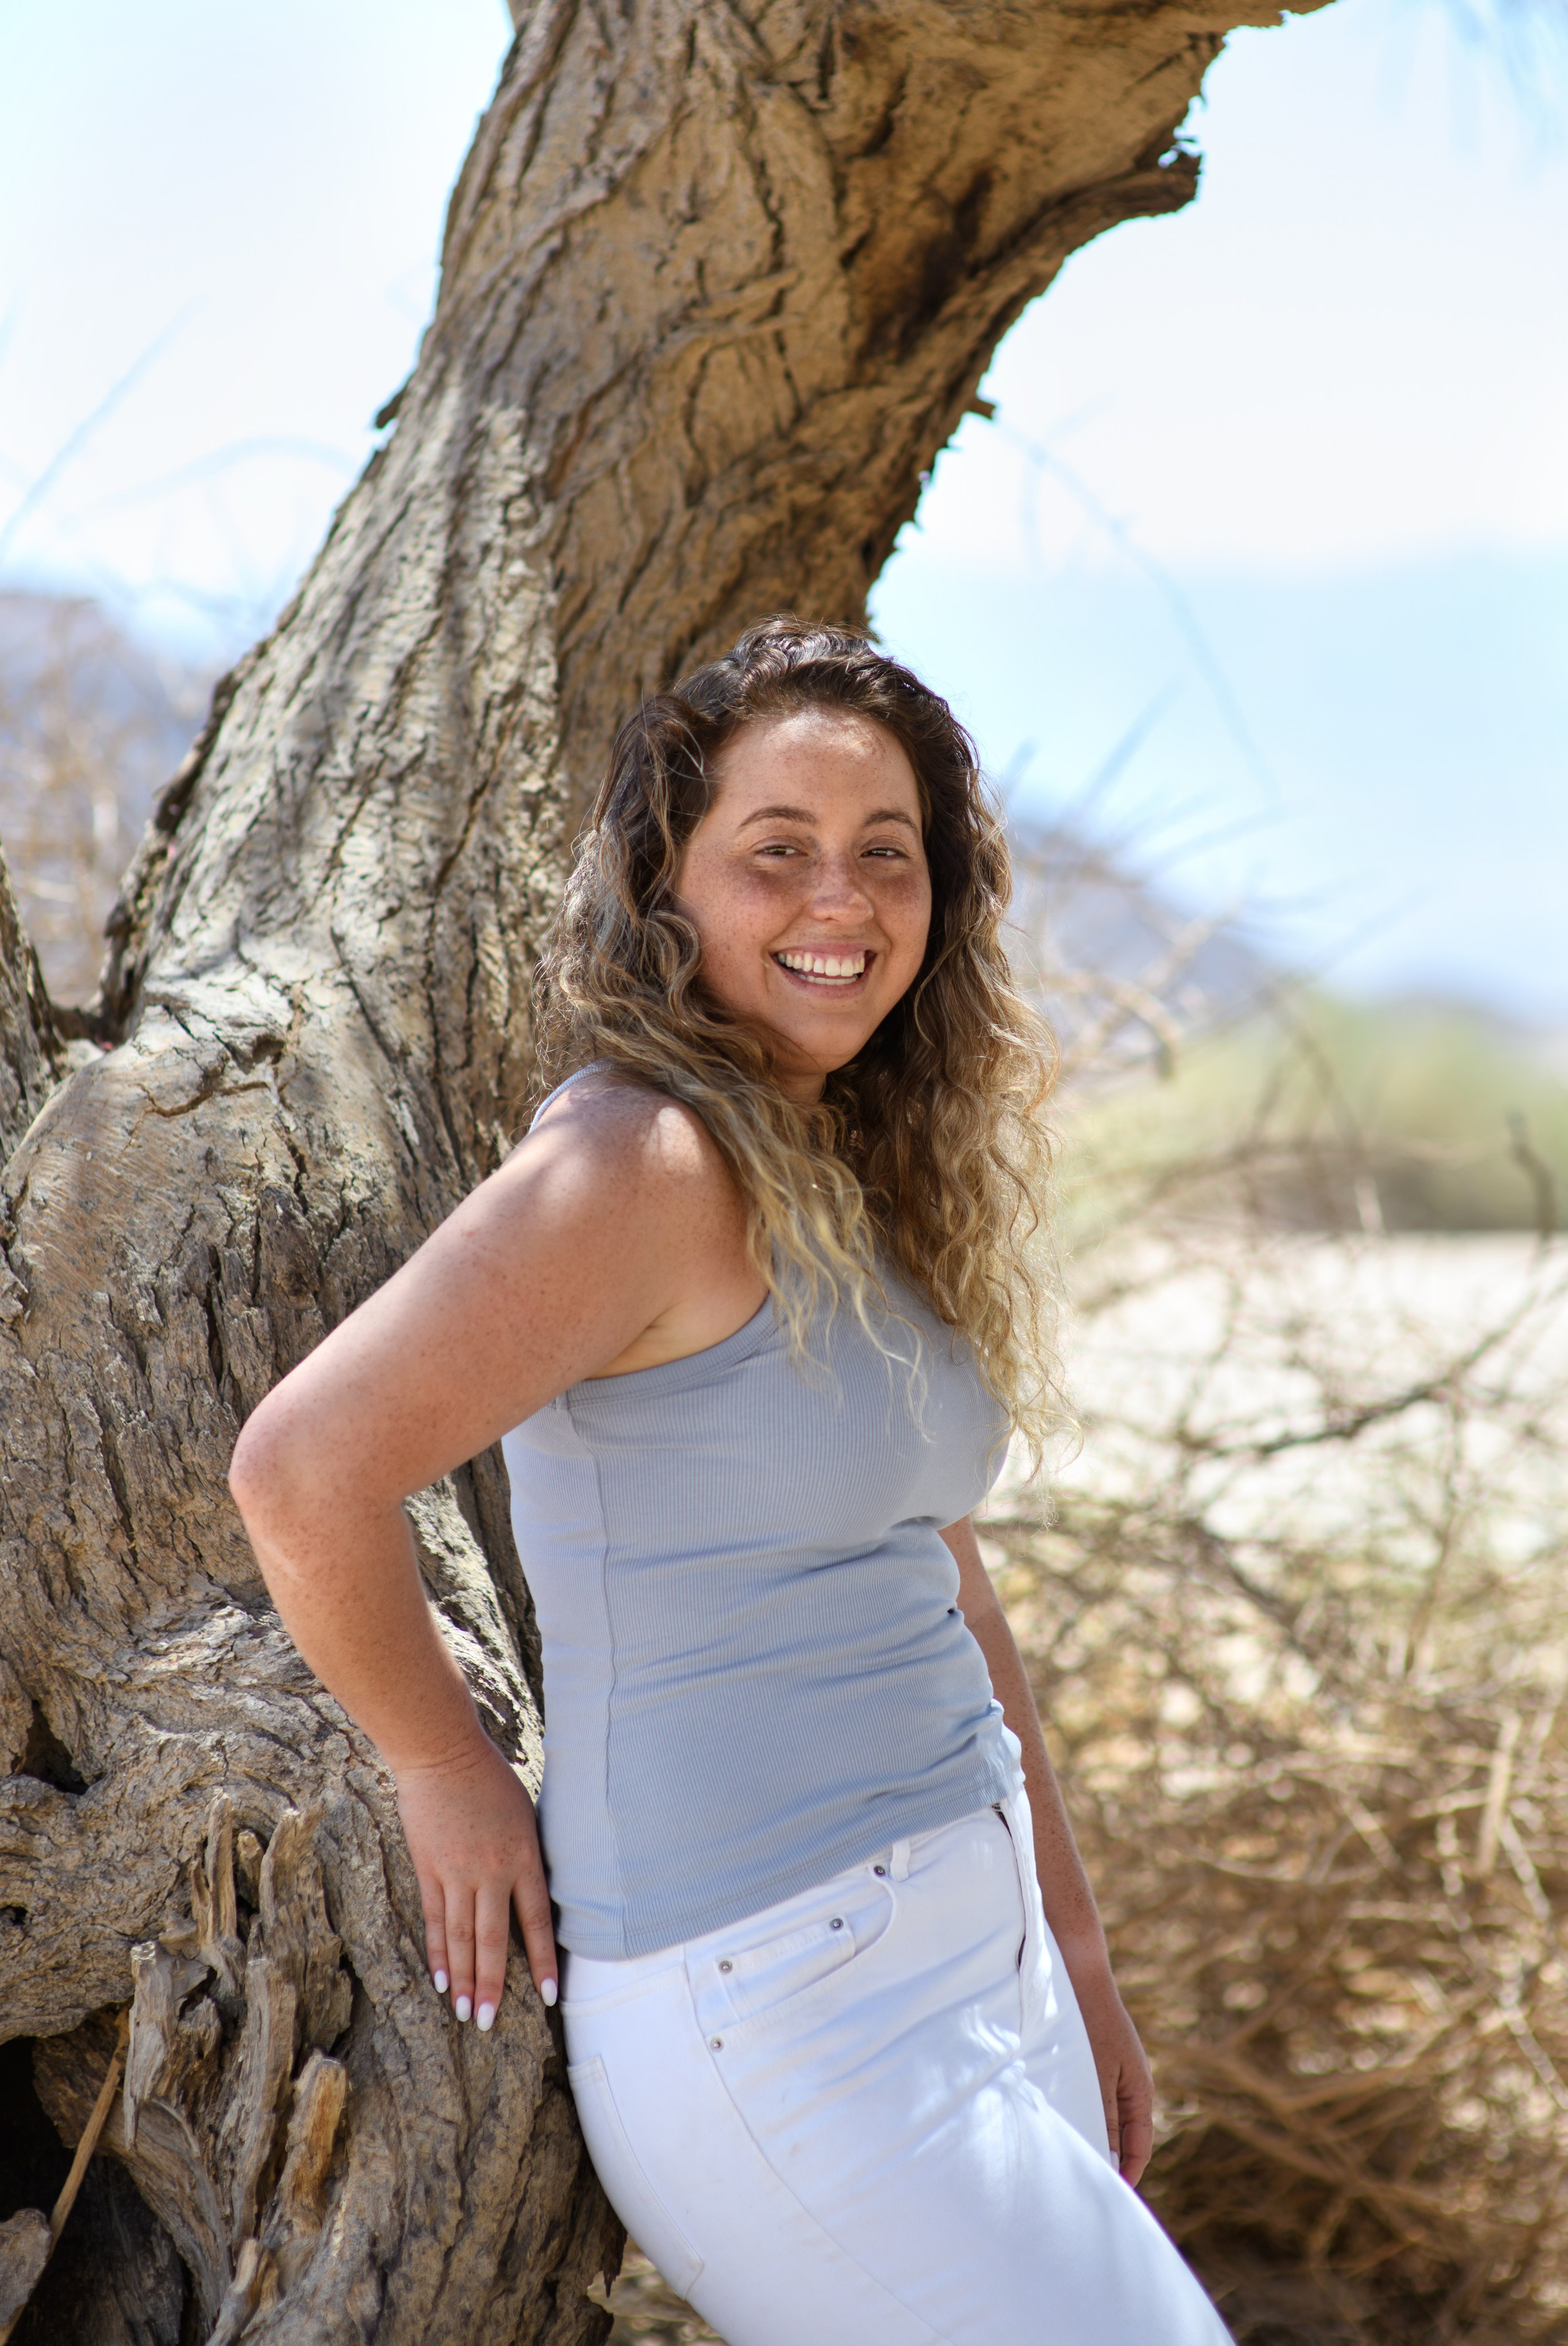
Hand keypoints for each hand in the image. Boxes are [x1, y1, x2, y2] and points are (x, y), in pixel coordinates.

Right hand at [392, 1731, 557, 2029]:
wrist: (442, 1753)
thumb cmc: (491, 1778)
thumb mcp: (526, 1815)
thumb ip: (529, 1856)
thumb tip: (535, 1893)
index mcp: (524, 1857)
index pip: (537, 1921)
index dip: (543, 1962)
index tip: (550, 1996)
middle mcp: (491, 1872)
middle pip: (493, 1940)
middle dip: (493, 1986)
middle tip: (490, 2024)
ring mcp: (456, 1873)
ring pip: (460, 1938)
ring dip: (464, 1980)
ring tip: (466, 2014)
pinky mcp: (428, 1869)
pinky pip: (434, 1920)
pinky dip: (437, 1953)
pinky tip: (441, 1981)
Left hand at [1068, 1961, 1154, 2185]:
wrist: (1076, 1968)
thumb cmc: (1088, 2019)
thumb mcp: (1099, 2074)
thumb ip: (1105, 2118)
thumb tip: (1108, 2161)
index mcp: (1140, 2092)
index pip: (1139, 2148)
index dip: (1125, 2175)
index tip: (1105, 2197)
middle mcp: (1129, 2086)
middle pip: (1122, 2139)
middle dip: (1105, 2162)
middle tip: (1080, 2187)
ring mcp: (1112, 2073)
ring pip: (1103, 2120)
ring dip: (1088, 2138)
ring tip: (1064, 2159)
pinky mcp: (1093, 2062)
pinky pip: (1089, 2100)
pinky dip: (1077, 2115)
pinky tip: (1055, 2123)